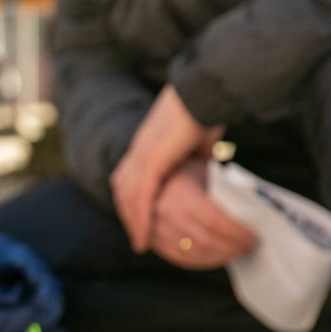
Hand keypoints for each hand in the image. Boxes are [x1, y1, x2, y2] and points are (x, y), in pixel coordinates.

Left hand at [111, 85, 224, 252]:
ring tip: (141, 242)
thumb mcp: (198, 138)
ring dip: (132, 222)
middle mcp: (138, 148)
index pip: (129, 178)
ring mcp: (141, 153)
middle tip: (139, 238)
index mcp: (146, 142)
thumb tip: (206, 162)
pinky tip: (143, 236)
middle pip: (122, 189)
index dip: (133, 201)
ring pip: (127, 196)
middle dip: (128, 215)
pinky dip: (140, 218)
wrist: (207, 89)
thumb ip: (195, 153)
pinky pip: (141, 196)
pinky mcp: (151, 158)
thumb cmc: (208, 108)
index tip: (141, 219)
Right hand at [147, 158, 256, 269]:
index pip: (213, 220)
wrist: (150, 174)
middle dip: (231, 248)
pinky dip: (202, 261)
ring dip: (218, 257)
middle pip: (203, 240)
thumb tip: (250, 218)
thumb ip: (223, 194)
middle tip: (249, 248)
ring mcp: (153, 228)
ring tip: (235, 253)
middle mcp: (161, 211)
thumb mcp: (204, 174)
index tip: (254, 237)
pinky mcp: (151, 240)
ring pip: (192, 253)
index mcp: (178, 191)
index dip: (236, 233)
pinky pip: (179, 258)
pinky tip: (217, 257)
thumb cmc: (188, 172)